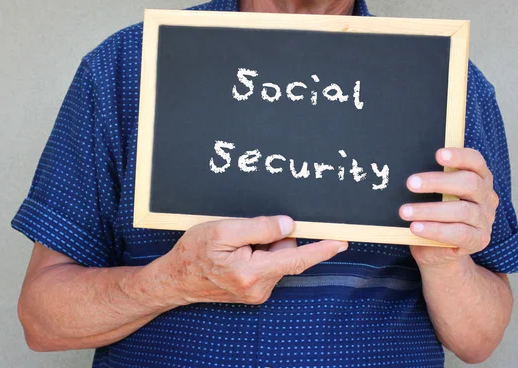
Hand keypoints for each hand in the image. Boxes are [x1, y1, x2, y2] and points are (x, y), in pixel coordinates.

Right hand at [149, 216, 347, 305]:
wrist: (175, 279)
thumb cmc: (195, 252)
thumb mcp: (223, 230)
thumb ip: (260, 227)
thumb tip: (289, 226)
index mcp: (254, 272)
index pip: (297, 258)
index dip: (322, 249)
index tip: (342, 242)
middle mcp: (260, 287)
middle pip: (286, 253)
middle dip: (273, 238)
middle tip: (245, 234)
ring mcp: (257, 292)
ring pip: (277, 258)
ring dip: (263, 246)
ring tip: (235, 246)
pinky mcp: (254, 291)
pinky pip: (268, 265)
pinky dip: (258, 255)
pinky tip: (237, 255)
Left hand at [400, 148, 498, 267]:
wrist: (437, 250)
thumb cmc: (434, 214)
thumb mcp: (434, 194)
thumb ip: (430, 180)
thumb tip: (406, 167)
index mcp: (479, 179)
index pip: (475, 161)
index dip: (459, 156)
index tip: (438, 154)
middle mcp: (486, 197)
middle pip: (469, 183)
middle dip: (437, 182)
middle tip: (411, 183)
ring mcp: (484, 220)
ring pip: (461, 210)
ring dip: (429, 210)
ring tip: (404, 211)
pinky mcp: (478, 240)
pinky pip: (458, 233)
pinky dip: (434, 229)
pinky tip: (416, 227)